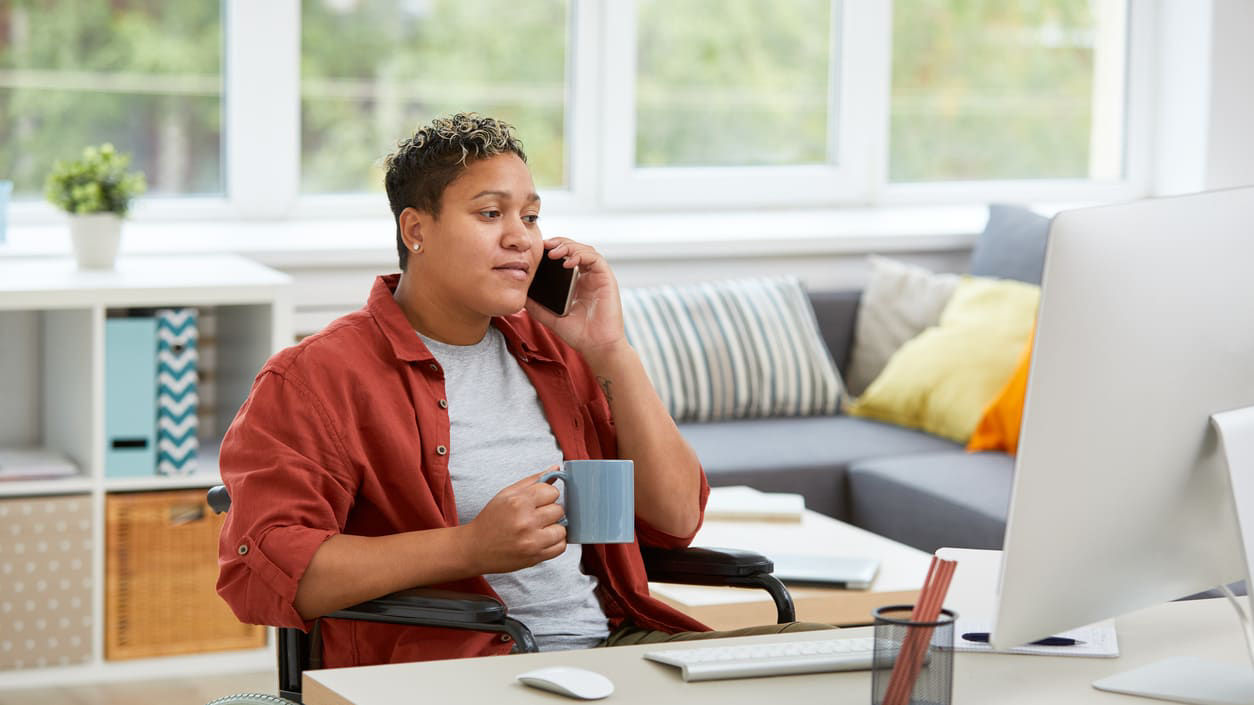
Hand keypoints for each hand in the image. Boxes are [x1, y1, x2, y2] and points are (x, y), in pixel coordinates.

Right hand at [463, 468, 566, 573]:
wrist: (475, 548)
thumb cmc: (491, 520)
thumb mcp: (506, 494)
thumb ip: (533, 481)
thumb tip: (556, 469)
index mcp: (518, 502)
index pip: (552, 492)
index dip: (547, 495)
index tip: (539, 501)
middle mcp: (526, 521)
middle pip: (559, 510)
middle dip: (550, 512)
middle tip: (536, 516)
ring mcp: (532, 541)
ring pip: (562, 529)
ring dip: (554, 528)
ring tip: (540, 528)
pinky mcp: (535, 557)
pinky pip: (561, 547)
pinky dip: (555, 542)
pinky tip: (543, 539)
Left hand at [525, 238, 627, 361]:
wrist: (596, 346)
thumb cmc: (578, 333)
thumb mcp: (549, 316)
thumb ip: (536, 305)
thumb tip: (519, 294)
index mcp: (575, 282)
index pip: (564, 256)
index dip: (552, 249)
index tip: (537, 249)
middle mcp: (587, 276)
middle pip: (574, 248)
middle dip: (559, 243)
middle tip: (544, 246)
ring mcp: (597, 276)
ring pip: (585, 249)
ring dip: (569, 246)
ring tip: (554, 253)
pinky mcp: (606, 278)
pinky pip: (595, 259)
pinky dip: (581, 255)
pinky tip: (568, 263)